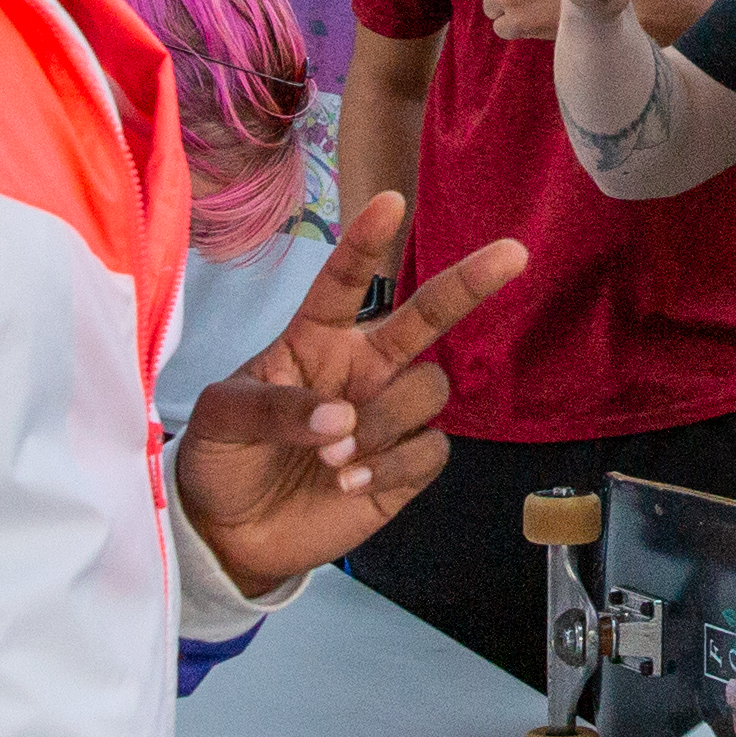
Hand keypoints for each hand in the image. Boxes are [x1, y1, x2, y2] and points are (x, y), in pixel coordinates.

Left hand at [172, 192, 530, 587]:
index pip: (345, 282)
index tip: (391, 201)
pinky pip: (432, 450)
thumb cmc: (222, 458)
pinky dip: (394, 465)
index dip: (367, 243)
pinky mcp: (405, 466)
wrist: (231, 535)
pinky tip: (351, 483)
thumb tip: (341, 419)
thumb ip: (274, 408)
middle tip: (514, 253)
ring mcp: (388, 416)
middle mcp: (362, 367)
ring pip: (428, 389)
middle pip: (427, 317)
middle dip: (469, 283)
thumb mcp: (221, 420)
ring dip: (385, 421)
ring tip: (332, 458)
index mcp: (315, 338)